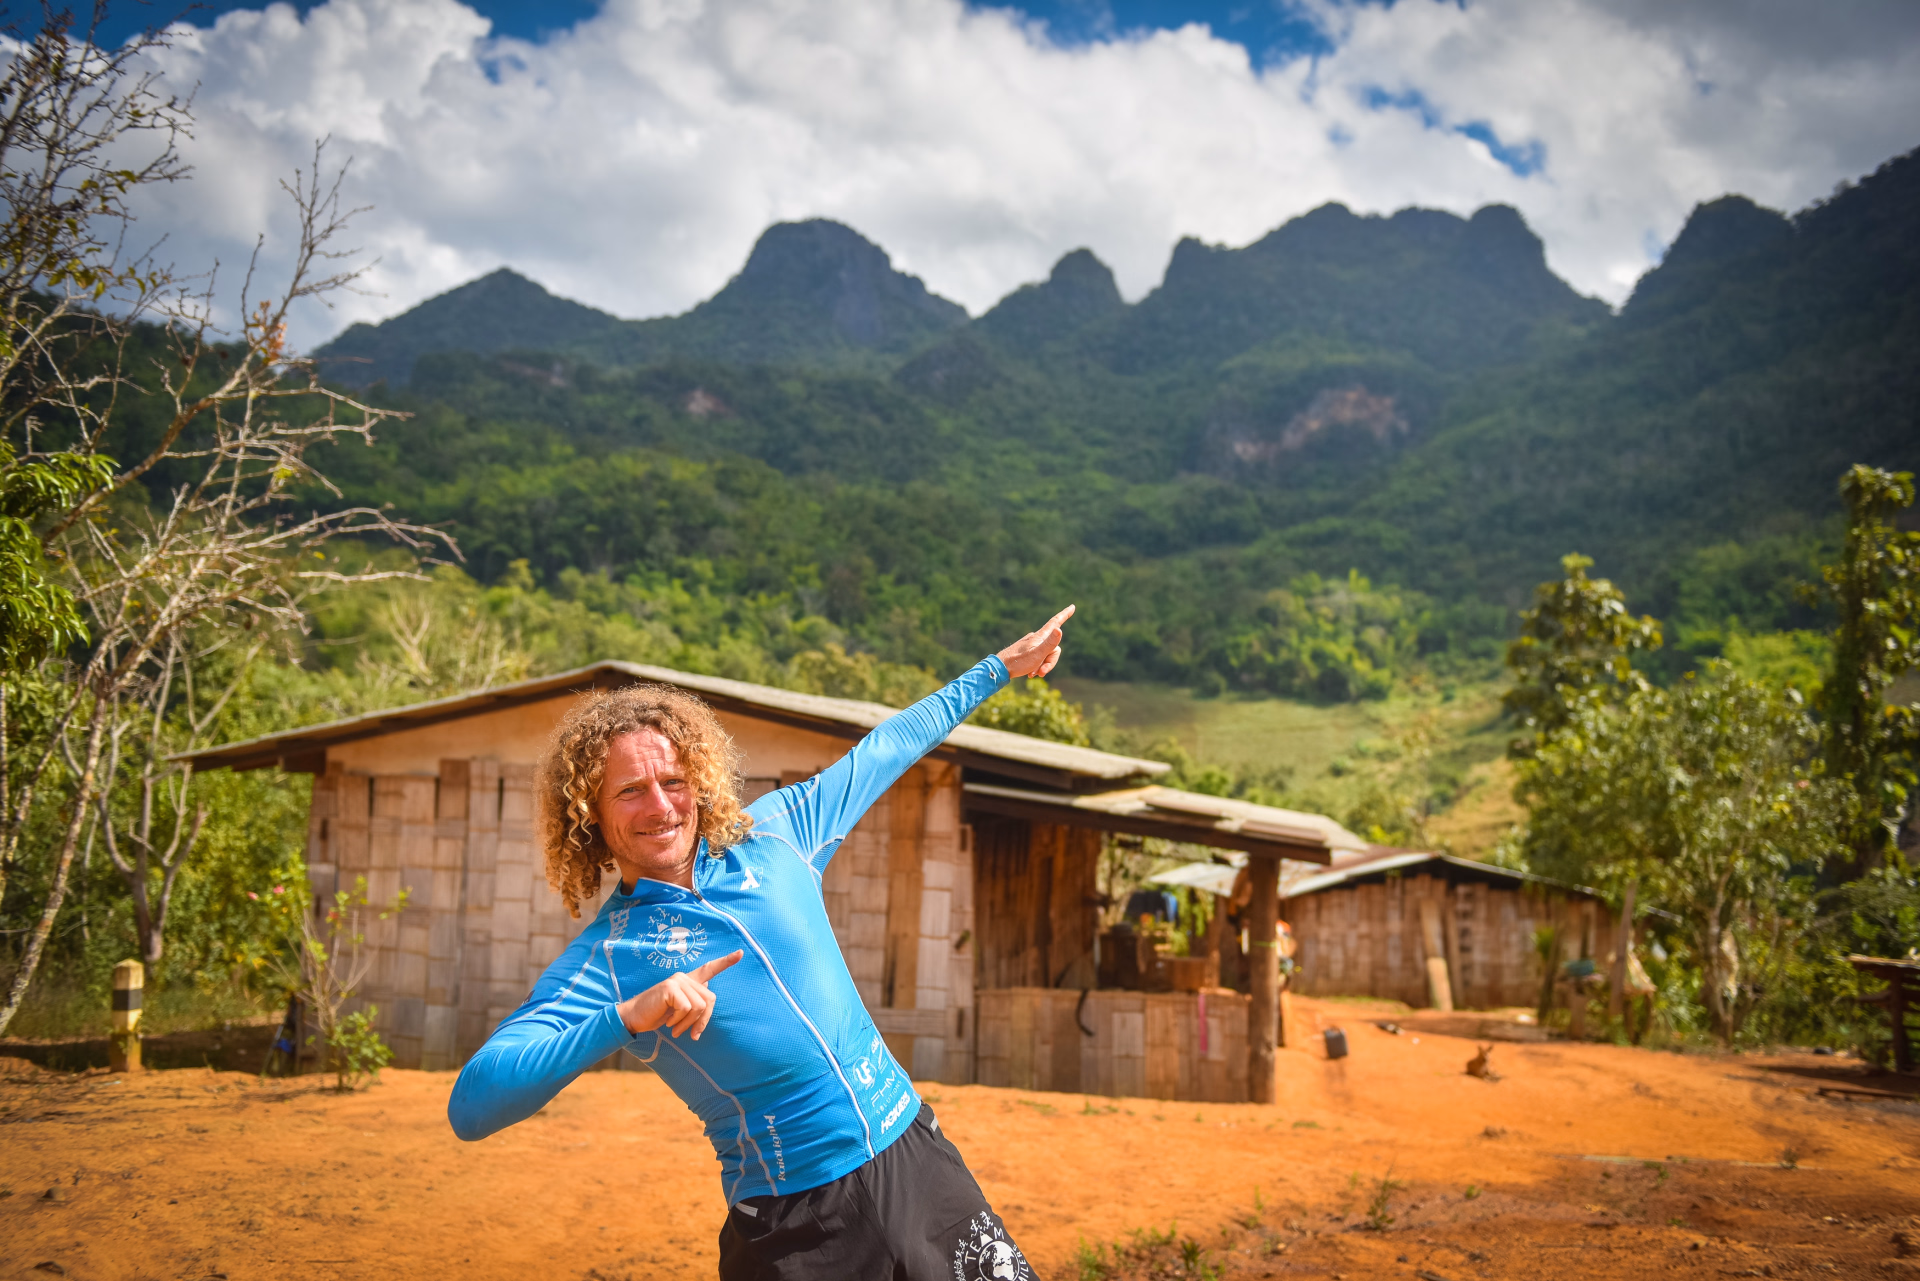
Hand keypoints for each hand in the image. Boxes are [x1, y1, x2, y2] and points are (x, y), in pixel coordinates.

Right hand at [617, 950, 742, 1039]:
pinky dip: (679, 1021)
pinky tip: (669, 1022)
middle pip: (709, 1000)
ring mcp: (677, 981)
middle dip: (703, 1020)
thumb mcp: (679, 1012)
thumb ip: (693, 1008)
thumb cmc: (658, 1016)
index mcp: (688, 982)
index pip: (709, 969)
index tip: (741, 953)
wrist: (635, 1018)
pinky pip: (687, 1009)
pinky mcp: (670, 988)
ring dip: (688, 1024)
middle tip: (691, 1034)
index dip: (726, 962)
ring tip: (675, 1028)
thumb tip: (704, 1015)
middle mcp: (684, 977)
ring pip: (699, 1006)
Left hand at [996, 605, 1074, 679]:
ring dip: (1042, 666)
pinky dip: (1036, 666)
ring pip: (1045, 654)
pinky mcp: (1026, 651)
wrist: (999, 668)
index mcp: (1040, 636)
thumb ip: (1049, 643)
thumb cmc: (1018, 662)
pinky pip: (1038, 658)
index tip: (1072, 606)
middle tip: (1042, 673)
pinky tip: (1030, 674)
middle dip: (1050, 662)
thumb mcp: (1037, 654)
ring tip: (1033, 674)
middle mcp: (1036, 638)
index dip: (1065, 614)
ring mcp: (1031, 644)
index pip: (1055, 622)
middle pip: (1053, 648)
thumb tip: (1059, 629)